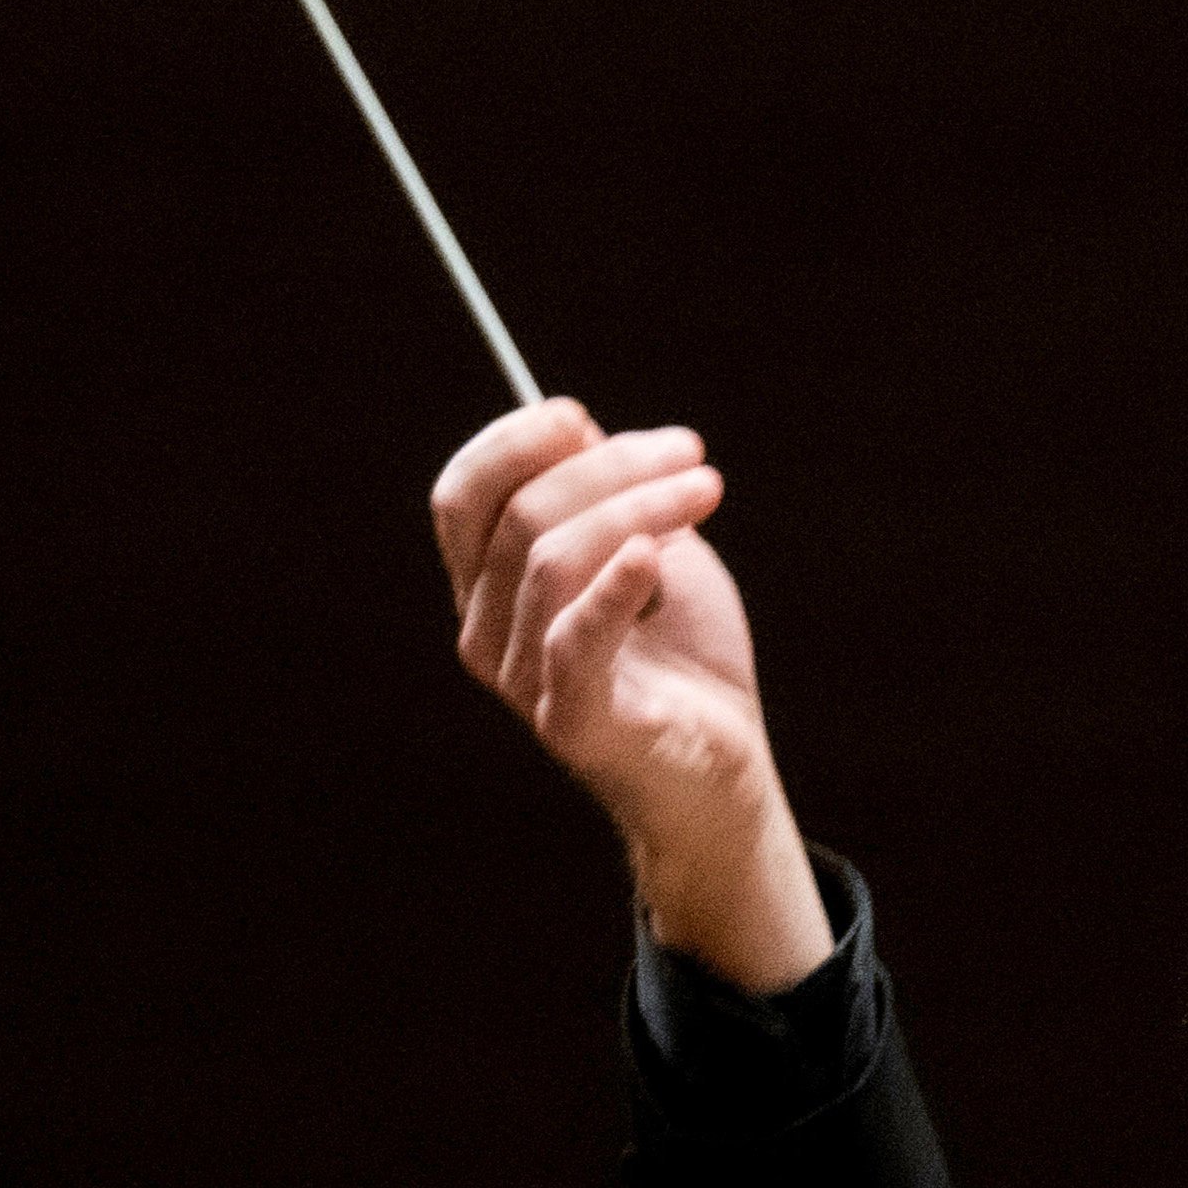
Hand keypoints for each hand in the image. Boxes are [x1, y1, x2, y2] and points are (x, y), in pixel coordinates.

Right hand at [432, 401, 828, 986]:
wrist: (723, 770)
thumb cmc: (683, 658)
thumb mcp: (651, 553)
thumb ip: (609, 497)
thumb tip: (576, 428)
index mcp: (488, 587)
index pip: (465, 495)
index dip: (516, 443)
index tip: (586, 417)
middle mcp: (484, 631)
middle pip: (516, 515)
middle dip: (606, 467)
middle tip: (692, 455)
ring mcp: (520, 679)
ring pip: (552, 560)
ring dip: (640, 508)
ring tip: (708, 491)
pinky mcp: (570, 720)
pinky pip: (573, 640)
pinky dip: (614, 587)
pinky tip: (658, 555)